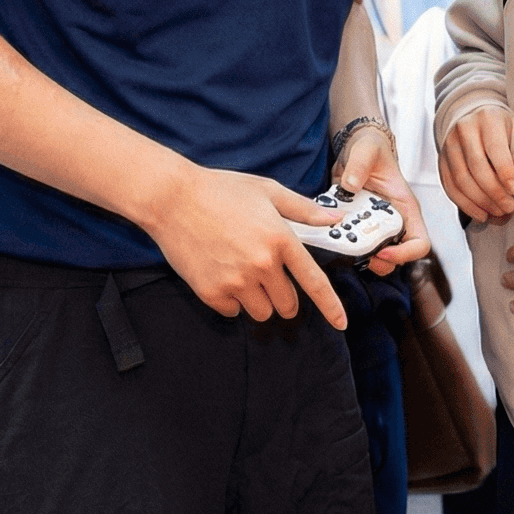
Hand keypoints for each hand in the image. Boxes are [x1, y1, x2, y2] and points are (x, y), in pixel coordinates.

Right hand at [146, 166, 348, 330]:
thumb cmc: (220, 190)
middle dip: (284, 297)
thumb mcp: (267, 191)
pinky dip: (232, 301)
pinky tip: (222, 274)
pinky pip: (233, 312)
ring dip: (258, 300)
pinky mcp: (211, 292)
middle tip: (269, 277)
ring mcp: (235, 281)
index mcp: (280, 239)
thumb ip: (303, 209)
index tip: (341, 323)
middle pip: (287, 305)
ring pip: (261, 312)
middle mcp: (261, 264)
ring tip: (242, 272)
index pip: (314, 282)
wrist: (172, 198)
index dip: (331, 307)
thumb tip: (334, 219)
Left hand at [335, 124, 429, 275]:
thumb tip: (351, 185)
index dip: (405, 254)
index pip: (420, 243)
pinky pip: (355, 245)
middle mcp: (395, 221)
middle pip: (398, 257)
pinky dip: (344, 247)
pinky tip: (331, 236)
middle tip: (357, 253)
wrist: (355, 148)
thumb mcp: (366, 149)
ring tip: (343, 245)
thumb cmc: (370, 148)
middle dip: (379, 262)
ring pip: (377, 257)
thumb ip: (360, 163)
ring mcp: (377, 226)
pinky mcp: (358, 226)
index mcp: (405, 208)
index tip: (382, 251)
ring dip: (361, 258)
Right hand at [439, 106, 513, 220]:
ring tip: (499, 211)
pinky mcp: (442, 161)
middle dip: (494, 192)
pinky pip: (450, 187)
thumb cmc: (501, 128)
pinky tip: (481, 213)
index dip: (505, 172)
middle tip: (509, 206)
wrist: (474, 118)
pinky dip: (466, 205)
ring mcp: (449, 146)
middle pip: (476, 166)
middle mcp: (464, 130)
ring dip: (481, 201)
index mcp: (487, 119)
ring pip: (461, 180)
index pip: (494, 148)